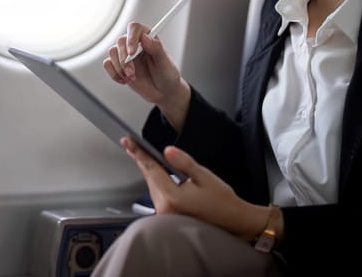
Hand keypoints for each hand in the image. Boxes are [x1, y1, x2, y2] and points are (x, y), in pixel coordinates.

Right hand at [103, 23, 190, 130]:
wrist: (162, 91)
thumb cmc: (167, 75)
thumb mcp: (165, 63)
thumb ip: (156, 49)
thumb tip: (146, 38)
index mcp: (148, 39)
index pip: (135, 28)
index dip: (131, 38)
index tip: (132, 53)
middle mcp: (135, 44)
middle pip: (121, 41)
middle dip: (124, 59)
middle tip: (132, 73)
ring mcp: (126, 54)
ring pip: (112, 52)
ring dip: (119, 67)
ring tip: (131, 78)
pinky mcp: (118, 65)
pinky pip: (108, 64)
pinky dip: (114, 73)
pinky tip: (125, 80)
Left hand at [120, 137, 273, 240]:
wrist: (233, 221)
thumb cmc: (222, 201)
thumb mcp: (204, 176)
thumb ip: (184, 162)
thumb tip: (167, 151)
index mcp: (172, 197)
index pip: (151, 169)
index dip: (139, 153)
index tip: (128, 141)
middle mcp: (165, 208)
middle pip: (149, 178)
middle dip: (140, 159)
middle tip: (129, 143)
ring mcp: (166, 214)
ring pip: (152, 186)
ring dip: (148, 170)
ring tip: (139, 153)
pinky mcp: (169, 216)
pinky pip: (157, 194)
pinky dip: (155, 181)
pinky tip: (154, 172)